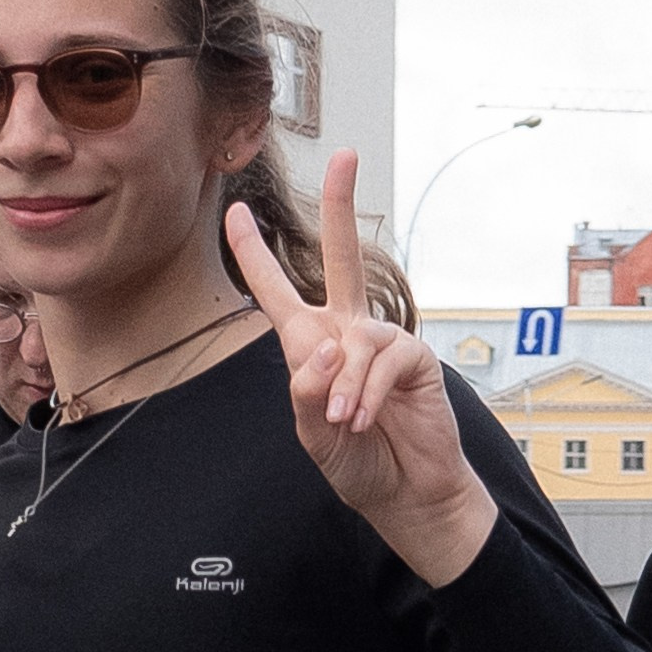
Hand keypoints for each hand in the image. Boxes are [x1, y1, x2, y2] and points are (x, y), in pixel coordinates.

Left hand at [227, 152, 497, 587]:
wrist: (405, 496)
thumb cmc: (357, 464)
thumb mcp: (312, 435)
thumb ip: (306, 394)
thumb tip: (325, 348)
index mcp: (312, 347)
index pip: (278, 293)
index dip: (256, 254)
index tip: (237, 212)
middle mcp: (347, 334)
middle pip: (342, 258)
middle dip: (342, 206)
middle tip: (346, 155)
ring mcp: (382, 344)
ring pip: (355, 338)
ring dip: (345, 385)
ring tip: (345, 423)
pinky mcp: (414, 359)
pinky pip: (384, 360)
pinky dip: (368, 392)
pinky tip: (365, 419)